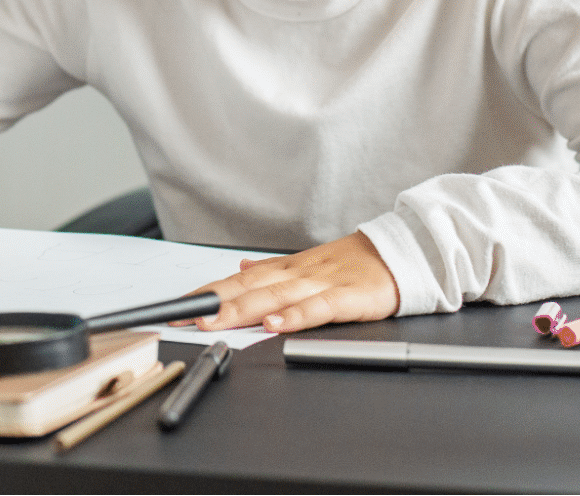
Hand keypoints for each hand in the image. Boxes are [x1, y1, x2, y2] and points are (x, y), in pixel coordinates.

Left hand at [189, 231, 399, 333]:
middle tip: (186, 316)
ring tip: (216, 321)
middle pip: (250, 288)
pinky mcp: (346, 298)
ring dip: (243, 309)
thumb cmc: (352, 265)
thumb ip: (272, 269)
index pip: (239, 279)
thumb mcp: (306, 264)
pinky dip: (295, 316)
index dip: (209, 292)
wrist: (398, 255)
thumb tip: (240, 267)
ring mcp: (321, 284)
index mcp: (286, 269)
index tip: (180, 305)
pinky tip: (275, 325)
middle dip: (216, 303)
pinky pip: (318, 308)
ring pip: (275, 297)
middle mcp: (297, 274)